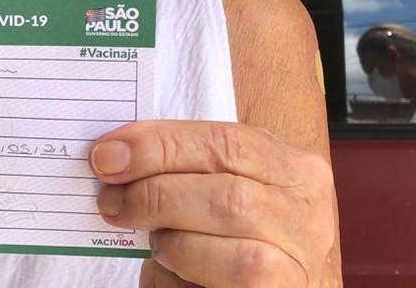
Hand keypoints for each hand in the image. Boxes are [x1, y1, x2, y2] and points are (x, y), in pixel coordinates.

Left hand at [89, 120, 337, 287]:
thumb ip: (187, 167)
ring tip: (151, 238)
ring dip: (172, 238)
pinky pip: (230, 280)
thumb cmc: (238, 236)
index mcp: (293, 167)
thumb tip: (116, 155)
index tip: (108, 154)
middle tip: (110, 199)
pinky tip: (171, 270)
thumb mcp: (221, 187)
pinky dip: (184, 273)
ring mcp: (302, 259)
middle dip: (154, 192)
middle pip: (223, 193)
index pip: (223, 141)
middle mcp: (307, 211)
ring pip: (230, 246)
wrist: (268, 286)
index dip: (160, 145)